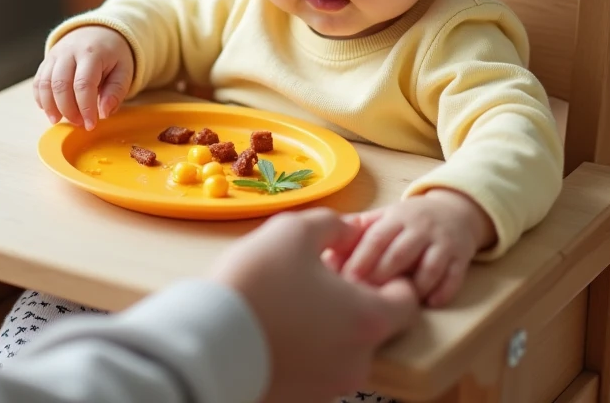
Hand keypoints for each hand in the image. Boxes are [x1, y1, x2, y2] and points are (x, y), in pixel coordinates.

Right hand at [33, 26, 133, 129]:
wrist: (99, 31)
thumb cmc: (113, 55)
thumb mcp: (124, 70)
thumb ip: (116, 91)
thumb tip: (104, 113)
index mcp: (92, 53)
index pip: (83, 84)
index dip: (85, 108)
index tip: (91, 125)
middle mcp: (69, 52)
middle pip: (60, 86)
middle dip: (68, 110)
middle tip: (79, 123)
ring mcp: (54, 55)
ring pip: (45, 84)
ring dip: (50, 107)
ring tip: (60, 120)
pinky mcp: (46, 61)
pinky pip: (38, 82)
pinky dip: (41, 99)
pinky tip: (51, 110)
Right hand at [211, 209, 418, 402]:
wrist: (202, 342)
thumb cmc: (255, 282)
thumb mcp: (293, 231)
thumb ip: (332, 225)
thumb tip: (348, 230)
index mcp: (367, 319)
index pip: (407, 301)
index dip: (391, 278)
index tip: (365, 265)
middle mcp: (357, 361)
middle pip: (373, 326)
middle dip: (354, 300)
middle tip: (322, 279)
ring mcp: (328, 386)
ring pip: (343, 348)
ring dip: (329, 325)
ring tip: (293, 302)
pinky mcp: (300, 400)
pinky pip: (315, 368)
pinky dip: (306, 348)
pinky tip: (278, 326)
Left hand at [331, 189, 493, 307]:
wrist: (455, 211)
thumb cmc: (409, 221)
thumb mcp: (383, 218)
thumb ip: (356, 232)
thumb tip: (324, 251)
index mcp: (396, 218)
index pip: (376, 239)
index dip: (360, 260)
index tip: (345, 281)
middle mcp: (419, 228)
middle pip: (399, 253)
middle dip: (381, 276)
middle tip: (363, 298)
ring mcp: (442, 242)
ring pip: (429, 266)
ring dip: (413, 286)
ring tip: (398, 302)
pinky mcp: (461, 257)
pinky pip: (454, 276)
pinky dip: (442, 291)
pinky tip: (429, 303)